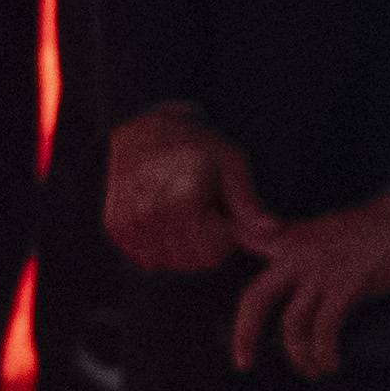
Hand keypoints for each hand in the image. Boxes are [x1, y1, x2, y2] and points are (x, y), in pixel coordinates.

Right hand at [103, 109, 279, 278]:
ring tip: (183, 215)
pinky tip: (163, 221)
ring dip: (180, 247)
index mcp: (184, 200)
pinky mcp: (116, 227)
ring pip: (167, 262)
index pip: (213, 252)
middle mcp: (152, 214)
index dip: (224, 236)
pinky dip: (158, 246)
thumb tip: (273, 231)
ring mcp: (130, 223)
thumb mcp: (230, 164)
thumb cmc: (194, 145)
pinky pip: (145, 258)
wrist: (144, 129)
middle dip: (203, 243)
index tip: (220, 213)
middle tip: (202, 213)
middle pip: (190, 260)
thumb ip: (249, 203)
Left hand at [226, 195, 389, 378]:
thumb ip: (306, 253)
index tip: (220, 283)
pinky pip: (325, 328)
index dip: (226, 266)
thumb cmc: (376, 228)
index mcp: (290, 241)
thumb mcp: (328, 230)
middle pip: (255, 299)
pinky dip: (324, 352)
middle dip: (244, 335)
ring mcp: (321, 270)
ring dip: (299, 356)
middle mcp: (298, 255)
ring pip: (292, 324)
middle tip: (242, 362)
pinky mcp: (348, 284)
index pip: (245, 248)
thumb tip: (301, 296)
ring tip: (312, 370)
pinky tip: (330, 363)